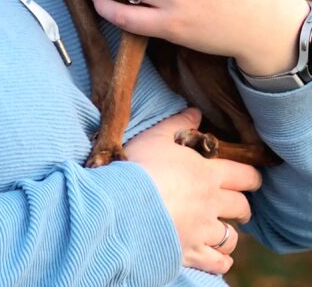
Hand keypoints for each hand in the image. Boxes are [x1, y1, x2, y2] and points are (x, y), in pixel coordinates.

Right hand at [127, 109, 259, 274]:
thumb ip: (179, 124)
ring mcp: (203, 230)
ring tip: (222, 231)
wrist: (124, 203)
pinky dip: (221, 261)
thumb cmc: (140, 165)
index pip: (243, 175)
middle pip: (242, 207)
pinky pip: (218, 263)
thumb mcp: (157, 136)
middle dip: (242, 206)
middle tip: (237, 205)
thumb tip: (196, 111)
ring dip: (229, 234)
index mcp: (207, 173)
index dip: (250, 177)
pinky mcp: (192, 252)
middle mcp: (211, 203)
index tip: (249, 179)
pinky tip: (218, 257)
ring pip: (231, 237)